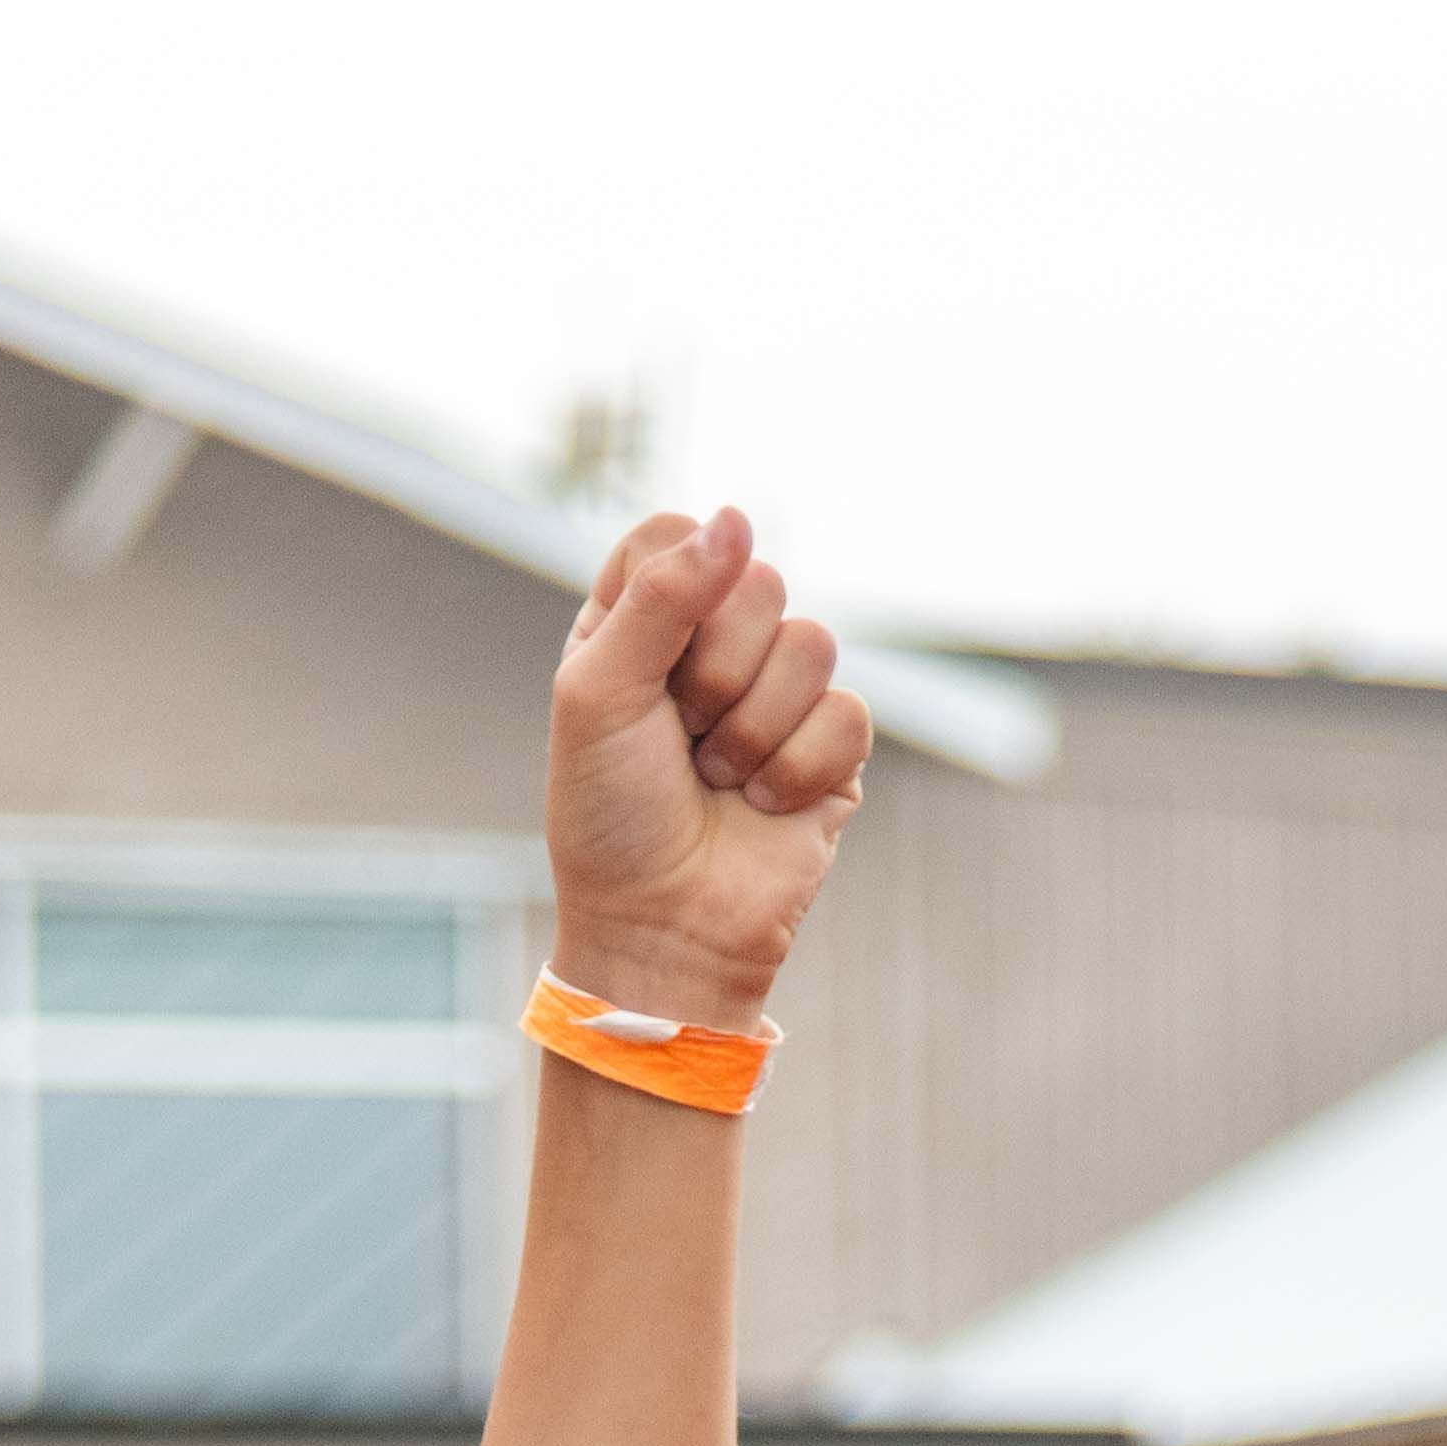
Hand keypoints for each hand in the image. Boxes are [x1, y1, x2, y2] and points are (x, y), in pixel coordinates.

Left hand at [538, 509, 865, 1029]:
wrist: (663, 928)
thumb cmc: (610, 818)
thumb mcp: (598, 695)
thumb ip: (661, 596)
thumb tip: (738, 517)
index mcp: (641, 624)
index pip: (679, 535)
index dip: (674, 587)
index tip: (646, 662)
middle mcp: (712, 647)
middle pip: (756, 580)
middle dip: (713, 672)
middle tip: (680, 736)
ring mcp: (778, 695)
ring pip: (812, 644)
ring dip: (753, 729)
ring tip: (717, 779)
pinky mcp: (833, 747)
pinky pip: (848, 713)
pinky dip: (797, 769)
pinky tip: (762, 805)